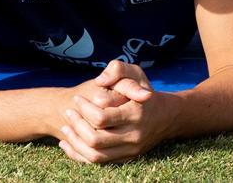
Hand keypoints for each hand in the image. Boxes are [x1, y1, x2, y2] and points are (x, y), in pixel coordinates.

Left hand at [56, 61, 176, 163]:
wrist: (165, 116)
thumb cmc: (144, 90)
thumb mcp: (135, 73)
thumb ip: (118, 69)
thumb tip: (100, 81)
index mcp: (136, 113)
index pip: (101, 118)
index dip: (84, 108)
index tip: (77, 99)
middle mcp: (134, 135)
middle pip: (96, 140)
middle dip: (76, 126)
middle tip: (69, 113)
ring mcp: (130, 150)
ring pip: (95, 155)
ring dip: (75, 142)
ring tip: (67, 127)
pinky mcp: (126, 158)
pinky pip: (98, 162)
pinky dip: (79, 154)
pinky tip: (68, 143)